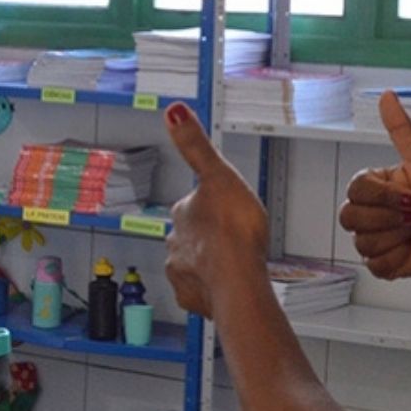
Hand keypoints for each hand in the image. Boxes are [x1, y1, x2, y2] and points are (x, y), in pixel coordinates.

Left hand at [162, 103, 270, 320]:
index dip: (207, 207)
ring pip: (193, 265)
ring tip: (230, 265)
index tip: (221, 210)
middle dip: (205, 237)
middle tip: (229, 239)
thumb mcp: (218, 175)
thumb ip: (195, 145)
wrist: (238, 281)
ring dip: (207, 264)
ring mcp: (181, 274)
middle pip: (190, 236)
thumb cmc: (234, 231)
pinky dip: (211, 290)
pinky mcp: (192, 300)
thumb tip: (173, 111)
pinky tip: (227, 287)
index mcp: (182, 214)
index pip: (190, 206)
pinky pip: (199, 293)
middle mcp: (175, 244)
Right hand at [338, 93, 410, 281]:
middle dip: (388, 218)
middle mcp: (368, 212)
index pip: (354, 190)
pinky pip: (374, 264)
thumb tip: (386, 96)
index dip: (382, 197)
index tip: (409, 196)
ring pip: (362, 242)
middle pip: (349, 217)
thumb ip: (402, 130)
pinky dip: (398, 257)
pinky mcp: (379, 263)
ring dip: (396, 237)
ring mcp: (371, 239)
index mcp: (374, 187)